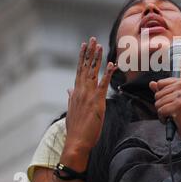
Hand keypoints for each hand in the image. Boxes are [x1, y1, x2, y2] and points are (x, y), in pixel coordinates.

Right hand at [64, 37, 117, 153]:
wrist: (76, 142)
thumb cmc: (75, 129)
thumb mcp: (71, 110)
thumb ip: (71, 98)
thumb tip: (68, 89)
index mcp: (75, 93)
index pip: (79, 71)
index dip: (82, 58)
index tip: (84, 46)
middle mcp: (80, 91)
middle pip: (85, 68)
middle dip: (89, 53)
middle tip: (92, 39)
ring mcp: (88, 95)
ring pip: (92, 72)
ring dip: (96, 58)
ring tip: (99, 46)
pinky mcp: (97, 101)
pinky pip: (103, 85)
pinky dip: (107, 74)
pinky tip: (111, 64)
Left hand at [149, 77, 180, 143]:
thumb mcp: (176, 99)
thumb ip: (163, 90)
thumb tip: (151, 83)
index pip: (160, 83)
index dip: (163, 95)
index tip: (174, 102)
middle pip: (157, 93)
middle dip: (163, 105)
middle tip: (176, 111)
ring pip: (157, 103)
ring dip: (163, 112)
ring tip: (175, 115)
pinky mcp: (179, 105)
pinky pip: (160, 111)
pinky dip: (164, 119)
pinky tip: (174, 120)